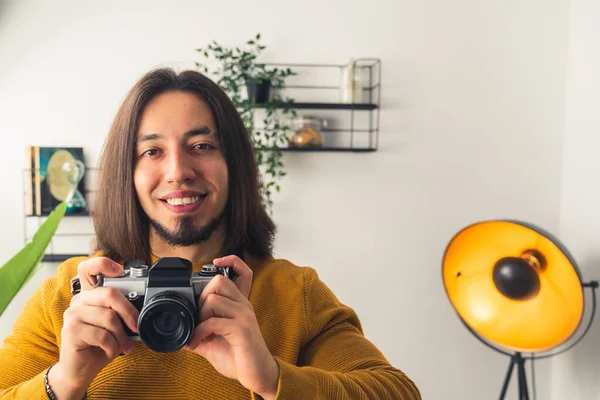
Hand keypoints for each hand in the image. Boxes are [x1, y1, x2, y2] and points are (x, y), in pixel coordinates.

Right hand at [48, 257, 138, 398]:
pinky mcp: (71, 330)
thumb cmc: (99, 346)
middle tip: (136, 328)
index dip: (103, 264)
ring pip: (109, 317)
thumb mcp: (114, 326)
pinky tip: (110, 351)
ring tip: (122, 346)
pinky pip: (102, 335)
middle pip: (110, 294)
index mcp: (90, 296)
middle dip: (129, 313)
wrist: (80, 371)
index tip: (119, 271)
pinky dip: (112, 346)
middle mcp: (79, 301)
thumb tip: (142, 309)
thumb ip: (121, 313)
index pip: (89, 268)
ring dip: (121, 336)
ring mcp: (73, 314)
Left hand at [184, 255, 278, 398]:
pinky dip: (199, 333)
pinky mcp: (242, 330)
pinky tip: (197, 343)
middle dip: (201, 298)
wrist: (258, 376)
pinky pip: (213, 322)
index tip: (215, 263)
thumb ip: (200, 333)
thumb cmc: (240, 358)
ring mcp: (244, 316)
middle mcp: (244, 306)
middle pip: (219, 281)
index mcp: (239, 305)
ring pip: (213, 299)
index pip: (242, 271)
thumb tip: (180, 332)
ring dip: (199, 317)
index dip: (231, 261)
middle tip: (198, 319)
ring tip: (198, 333)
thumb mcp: (214, 343)